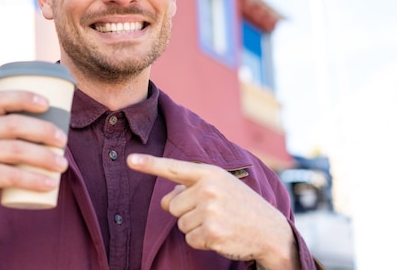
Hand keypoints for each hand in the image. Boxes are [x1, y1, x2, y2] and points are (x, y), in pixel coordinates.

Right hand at [0, 90, 68, 230]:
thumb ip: (3, 134)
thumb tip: (49, 124)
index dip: (24, 97)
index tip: (47, 103)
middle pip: (14, 124)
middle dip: (44, 130)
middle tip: (63, 140)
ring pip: (17, 150)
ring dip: (45, 157)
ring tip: (63, 165)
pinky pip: (12, 176)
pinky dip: (35, 180)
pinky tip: (50, 184)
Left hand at [127, 154, 300, 269]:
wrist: (270, 229)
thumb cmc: (240, 205)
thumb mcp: (219, 186)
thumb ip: (190, 188)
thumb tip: (165, 202)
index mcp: (209, 173)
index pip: (173, 168)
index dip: (149, 164)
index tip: (130, 160)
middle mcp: (208, 189)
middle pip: (173, 206)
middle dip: (187, 212)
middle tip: (212, 211)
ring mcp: (211, 211)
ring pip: (180, 224)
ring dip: (195, 227)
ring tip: (219, 222)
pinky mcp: (212, 232)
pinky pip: (190, 239)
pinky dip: (201, 241)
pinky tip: (219, 235)